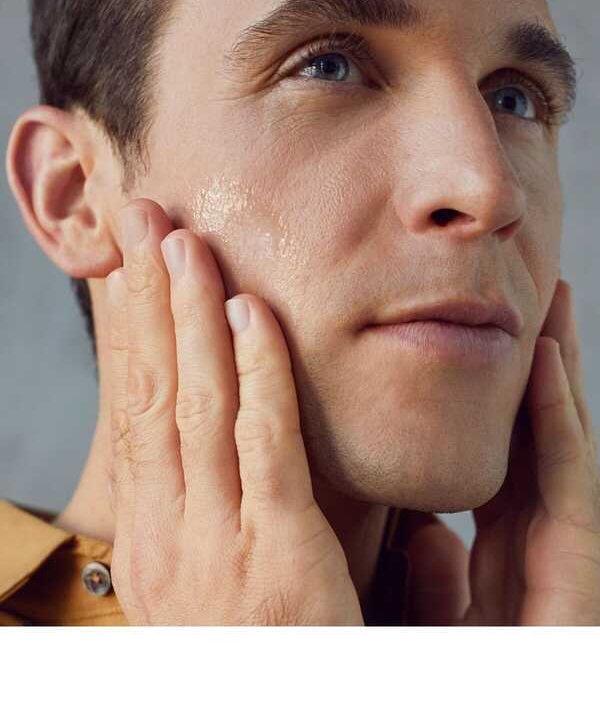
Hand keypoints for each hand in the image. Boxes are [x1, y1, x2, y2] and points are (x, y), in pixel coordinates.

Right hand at [106, 198, 363, 624]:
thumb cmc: (257, 652)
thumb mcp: (209, 576)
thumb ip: (211, 505)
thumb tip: (222, 431)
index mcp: (149, 536)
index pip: (131, 412)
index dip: (128, 332)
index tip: (127, 266)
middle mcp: (166, 532)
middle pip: (149, 392)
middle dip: (144, 300)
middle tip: (143, 220)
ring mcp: (215, 544)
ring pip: (194, 405)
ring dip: (188, 316)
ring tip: (184, 242)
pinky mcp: (276, 556)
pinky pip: (262, 446)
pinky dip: (256, 374)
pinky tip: (249, 314)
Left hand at [399, 278, 599, 624]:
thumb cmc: (405, 695)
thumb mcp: (423, 641)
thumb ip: (432, 588)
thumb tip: (431, 535)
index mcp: (489, 588)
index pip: (487, 482)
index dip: (491, 416)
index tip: (483, 354)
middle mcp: (529, 579)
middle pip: (526, 460)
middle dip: (533, 383)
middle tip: (532, 305)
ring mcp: (561, 587)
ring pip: (554, 465)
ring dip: (554, 385)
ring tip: (550, 310)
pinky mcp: (573, 603)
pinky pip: (566, 501)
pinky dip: (559, 432)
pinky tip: (547, 370)